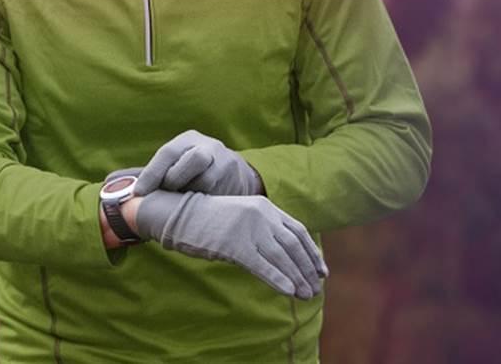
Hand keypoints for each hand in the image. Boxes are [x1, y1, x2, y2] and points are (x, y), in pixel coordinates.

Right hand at [130, 190, 327, 298]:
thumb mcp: (241, 216)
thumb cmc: (209, 218)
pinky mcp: (234, 245)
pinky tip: (289, 292)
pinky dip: (279, 280)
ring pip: (282, 258)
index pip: (298, 231)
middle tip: (316, 289)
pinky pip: (263, 266)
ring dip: (298, 279)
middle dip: (307, 270)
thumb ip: (263, 227)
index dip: (312, 253)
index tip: (321, 271)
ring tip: (307, 295)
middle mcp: (261, 215)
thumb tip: (285, 254)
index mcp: (265, 206)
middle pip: (293, 246)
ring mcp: (248, 229)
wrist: (179, 213)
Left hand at [133, 129, 262, 195]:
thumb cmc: (191, 168)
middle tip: (168, 192)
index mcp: (188, 139)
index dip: (152, 173)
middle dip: (176, 179)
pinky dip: (204, 202)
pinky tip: (198, 205)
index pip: (168, 152)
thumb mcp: (172, 163)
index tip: (139, 192)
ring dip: (190, 193)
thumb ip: (145, 173)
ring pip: (207, 180)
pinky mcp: (237, 181)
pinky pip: (217, 195)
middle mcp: (209, 146)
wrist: (235, 172)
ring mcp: (226, 163)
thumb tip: (110, 181)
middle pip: (195, 159)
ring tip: (183, 200)